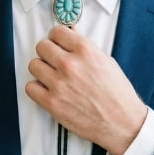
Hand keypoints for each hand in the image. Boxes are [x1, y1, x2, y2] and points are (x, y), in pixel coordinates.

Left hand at [26, 25, 147, 154]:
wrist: (122, 123)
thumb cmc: (117, 94)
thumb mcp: (106, 62)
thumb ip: (85, 47)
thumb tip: (71, 33)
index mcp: (85, 51)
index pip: (57, 31)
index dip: (57, 37)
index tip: (58, 43)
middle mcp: (70, 65)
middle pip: (42, 46)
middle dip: (48, 52)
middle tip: (54, 59)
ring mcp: (59, 84)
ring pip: (34, 65)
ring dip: (41, 69)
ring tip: (52, 76)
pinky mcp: (52, 103)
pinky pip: (30, 87)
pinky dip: (37, 88)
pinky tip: (48, 90)